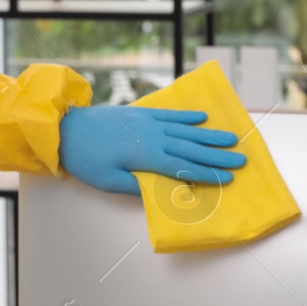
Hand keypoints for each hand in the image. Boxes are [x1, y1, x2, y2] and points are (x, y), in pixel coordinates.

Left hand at [58, 105, 245, 196]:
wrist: (65, 128)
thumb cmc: (85, 159)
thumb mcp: (109, 181)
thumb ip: (137, 186)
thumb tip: (163, 192)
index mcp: (146, 156)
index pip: (184, 167)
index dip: (207, 173)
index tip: (229, 178)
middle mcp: (152, 136)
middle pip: (191, 147)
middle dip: (218, 155)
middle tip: (242, 159)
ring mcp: (148, 122)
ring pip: (186, 129)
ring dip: (210, 134)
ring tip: (232, 137)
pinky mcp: (140, 112)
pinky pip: (169, 114)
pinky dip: (187, 116)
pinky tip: (202, 116)